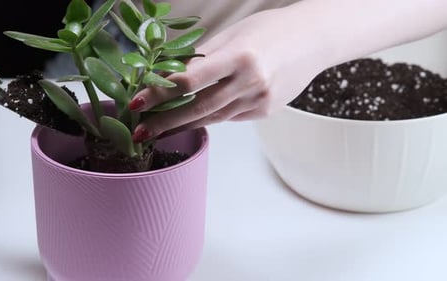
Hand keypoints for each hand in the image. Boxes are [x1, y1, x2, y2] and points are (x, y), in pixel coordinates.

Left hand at [129, 8, 325, 141]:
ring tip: (159, 132)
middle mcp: (250, 81)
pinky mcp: (265, 112)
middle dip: (165, 122)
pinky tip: (196, 117)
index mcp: (239, 56)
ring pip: (213, 117)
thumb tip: (169, 75)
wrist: (314, 40)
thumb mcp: (233, 34)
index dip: (159, 93)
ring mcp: (259, 100)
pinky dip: (211, 116)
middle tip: (140, 132)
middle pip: (198, 108)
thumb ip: (201, 57)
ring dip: (184, 125)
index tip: (137, 103)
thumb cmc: (271, 30)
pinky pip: (230, 117)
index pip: (189, 80)